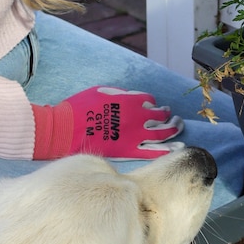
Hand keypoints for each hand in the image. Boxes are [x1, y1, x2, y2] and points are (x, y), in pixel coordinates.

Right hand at [32, 87, 183, 160]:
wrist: (65, 130)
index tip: (152, 108)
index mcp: (129, 101)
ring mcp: (133, 136)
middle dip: (169, 117)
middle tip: (174, 118)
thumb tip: (134, 97)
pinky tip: (176, 149)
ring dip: (173, 131)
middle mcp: (136, 118)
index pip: (150, 101)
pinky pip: (151, 152)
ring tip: (178, 129)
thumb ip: (121, 94)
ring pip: (161, 134)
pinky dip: (165, 151)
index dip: (152, 104)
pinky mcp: (127, 151)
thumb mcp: (102, 91)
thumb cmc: (80, 108)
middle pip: (161, 117)